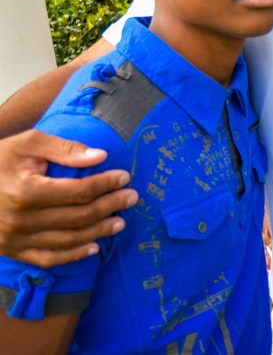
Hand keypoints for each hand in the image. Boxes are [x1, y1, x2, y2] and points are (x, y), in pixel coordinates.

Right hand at [0, 129, 137, 267]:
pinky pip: (48, 259)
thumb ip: (65, 149)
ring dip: (99, 231)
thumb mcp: (28, 143)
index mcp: (26, 191)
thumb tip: (100, 156)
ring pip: (68, 240)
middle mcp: (21, 220)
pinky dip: (73, 255)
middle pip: (78, 216)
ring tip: (120, 221)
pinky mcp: (11, 250)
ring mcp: (15, 239)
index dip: (106, 184)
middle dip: (110, 206)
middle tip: (132, 198)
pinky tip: (94, 247)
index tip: (125, 177)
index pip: (79, 191)